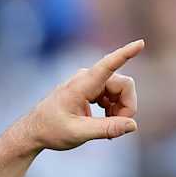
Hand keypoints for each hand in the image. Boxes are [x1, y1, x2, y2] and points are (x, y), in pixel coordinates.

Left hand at [6, 40, 142, 155]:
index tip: (141, 43)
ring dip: (120, 110)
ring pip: (120, 90)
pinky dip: (114, 110)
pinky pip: (113, 95)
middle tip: (117, 130)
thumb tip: (132, 125)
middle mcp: (87, 78)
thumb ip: (106, 129)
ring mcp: (90, 83)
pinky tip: (106, 123)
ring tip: (109, 131)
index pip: (107, 65)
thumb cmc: (51, 130)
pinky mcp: (91, 89)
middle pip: (123, 85)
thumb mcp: (78, 133)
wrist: (34, 130)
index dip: (125, 54)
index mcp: (81, 85)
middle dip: (127, 106)